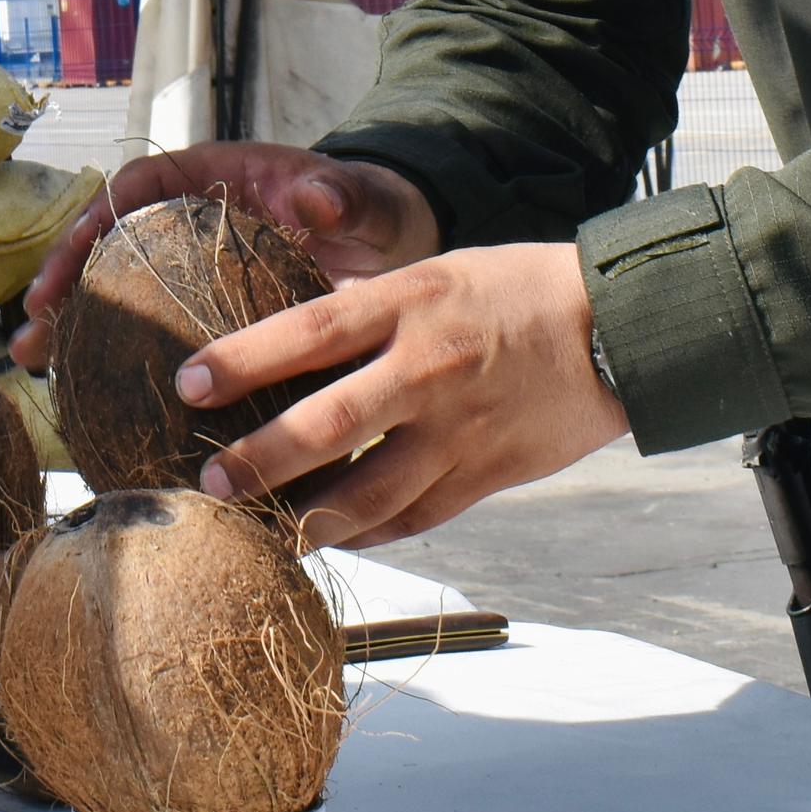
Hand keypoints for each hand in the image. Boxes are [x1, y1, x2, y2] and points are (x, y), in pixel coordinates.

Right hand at [7, 141, 439, 369]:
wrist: (393, 240)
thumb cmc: (372, 209)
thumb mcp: (364, 200)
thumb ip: (344, 196)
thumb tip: (317, 194)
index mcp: (216, 176)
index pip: (136, 187)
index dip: (92, 222)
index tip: (66, 264)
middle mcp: (192, 216)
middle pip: (110, 241)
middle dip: (66, 283)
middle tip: (31, 333)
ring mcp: (195, 264)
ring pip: (122, 288)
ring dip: (78, 326)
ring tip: (39, 370)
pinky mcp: (207, 308)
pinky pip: (155, 326)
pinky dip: (122, 355)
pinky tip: (97, 399)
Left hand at [178, 243, 627, 548]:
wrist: (623, 330)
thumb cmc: (520, 291)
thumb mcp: (439, 273)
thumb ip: (372, 309)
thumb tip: (298, 338)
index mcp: (411, 303)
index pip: (310, 331)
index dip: (243, 359)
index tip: (187, 382)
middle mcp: (428, 368)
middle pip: (327, 424)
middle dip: (261, 459)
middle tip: (211, 479)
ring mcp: (459, 430)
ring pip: (370, 493)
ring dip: (308, 518)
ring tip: (263, 529)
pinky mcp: (488, 474)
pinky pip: (416, 517)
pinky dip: (370, 533)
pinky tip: (334, 538)